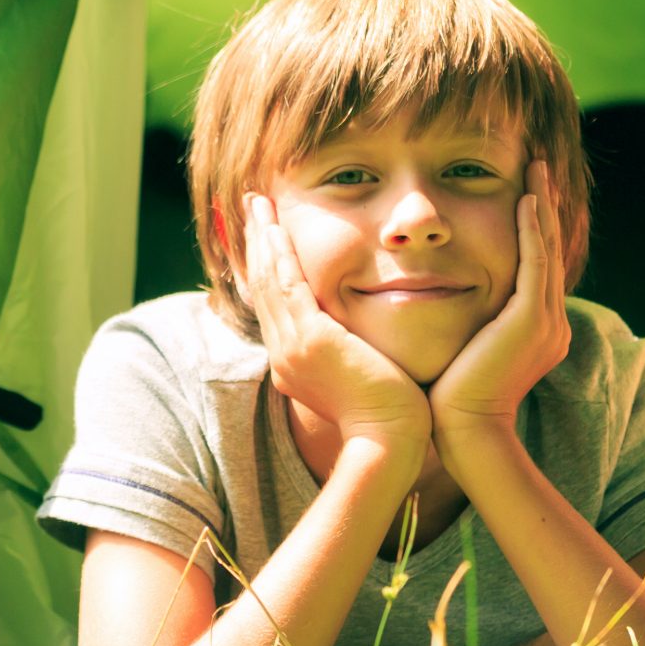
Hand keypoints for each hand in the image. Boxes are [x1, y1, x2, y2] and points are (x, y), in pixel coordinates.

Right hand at [243, 193, 429, 448]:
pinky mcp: (309, 339)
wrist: (389, 440)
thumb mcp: (364, 379)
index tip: (267, 237)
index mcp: (293, 365)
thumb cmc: (391, 417)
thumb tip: (366, 346)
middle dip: (257, 245)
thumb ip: (356, 357)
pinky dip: (279, 254)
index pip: (274, 306)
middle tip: (253, 208)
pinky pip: (286, 285)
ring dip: (262, 239)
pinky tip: (274, 228)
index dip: (267, 267)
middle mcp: (284, 354)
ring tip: (258, 205)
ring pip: (269, 281)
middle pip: (262, 288)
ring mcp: (292, 347)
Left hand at [429, 162, 571, 440]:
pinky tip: (526, 199)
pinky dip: (531, 229)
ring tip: (536, 169)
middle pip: (549, 250)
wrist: (466, 433)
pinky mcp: (530, 320)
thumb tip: (442, 305)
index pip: (538, 266)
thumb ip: (469, 327)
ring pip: (545, 249)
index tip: (525, 192)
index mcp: (539, 331)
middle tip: (538, 166)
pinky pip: (535, 262)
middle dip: (543, 205)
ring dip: (540, 205)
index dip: (534, 227)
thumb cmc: (453, 402)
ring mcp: (545, 321)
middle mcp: (551, 323)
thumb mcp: (467, 353)